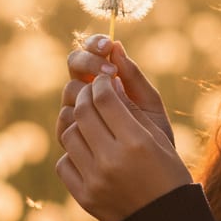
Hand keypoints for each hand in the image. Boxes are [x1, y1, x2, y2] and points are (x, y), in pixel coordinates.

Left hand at [56, 72, 191, 220]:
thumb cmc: (168, 173)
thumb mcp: (158, 138)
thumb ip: (132, 110)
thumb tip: (109, 85)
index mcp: (136, 143)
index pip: (105, 99)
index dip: (101, 84)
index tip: (104, 82)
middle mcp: (112, 160)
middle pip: (83, 112)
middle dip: (86, 97)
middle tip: (92, 95)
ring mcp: (95, 180)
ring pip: (69, 135)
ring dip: (78, 123)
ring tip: (90, 123)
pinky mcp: (84, 197)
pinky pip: (64, 162)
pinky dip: (73, 152)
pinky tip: (87, 151)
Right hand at [57, 36, 174, 147]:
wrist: (153, 177)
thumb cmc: (154, 136)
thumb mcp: (149, 105)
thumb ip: (134, 78)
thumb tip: (117, 46)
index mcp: (106, 79)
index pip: (91, 50)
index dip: (95, 43)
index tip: (107, 44)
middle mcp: (87, 92)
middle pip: (73, 65)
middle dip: (88, 61)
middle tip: (109, 69)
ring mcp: (75, 114)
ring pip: (69, 92)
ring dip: (86, 91)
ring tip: (110, 102)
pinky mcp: (69, 137)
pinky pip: (66, 122)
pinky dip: (79, 119)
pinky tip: (97, 127)